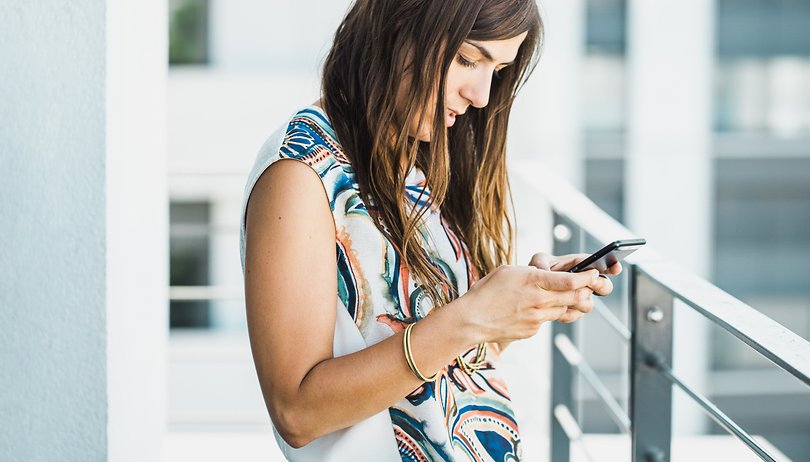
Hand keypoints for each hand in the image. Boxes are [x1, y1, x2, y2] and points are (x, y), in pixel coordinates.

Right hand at [457, 265, 601, 343]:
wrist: (471, 320)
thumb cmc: (486, 291)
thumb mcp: (508, 271)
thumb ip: (531, 273)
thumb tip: (545, 274)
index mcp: (533, 281)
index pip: (570, 281)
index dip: (587, 277)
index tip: (593, 273)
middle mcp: (539, 301)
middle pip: (574, 297)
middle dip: (585, 291)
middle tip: (588, 285)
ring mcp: (537, 318)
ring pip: (564, 309)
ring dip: (567, 302)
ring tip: (561, 295)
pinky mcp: (533, 330)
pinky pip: (547, 320)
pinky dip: (547, 312)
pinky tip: (534, 308)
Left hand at [528, 252, 621, 321]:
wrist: (531, 292)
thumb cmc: (538, 271)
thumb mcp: (539, 261)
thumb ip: (543, 262)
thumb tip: (546, 270)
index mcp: (579, 265)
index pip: (599, 264)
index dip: (610, 265)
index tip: (616, 268)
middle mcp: (584, 282)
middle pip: (603, 285)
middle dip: (600, 285)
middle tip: (592, 282)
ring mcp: (580, 297)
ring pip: (589, 303)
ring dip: (580, 301)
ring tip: (566, 297)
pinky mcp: (572, 310)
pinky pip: (576, 314)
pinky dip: (568, 312)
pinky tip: (558, 307)